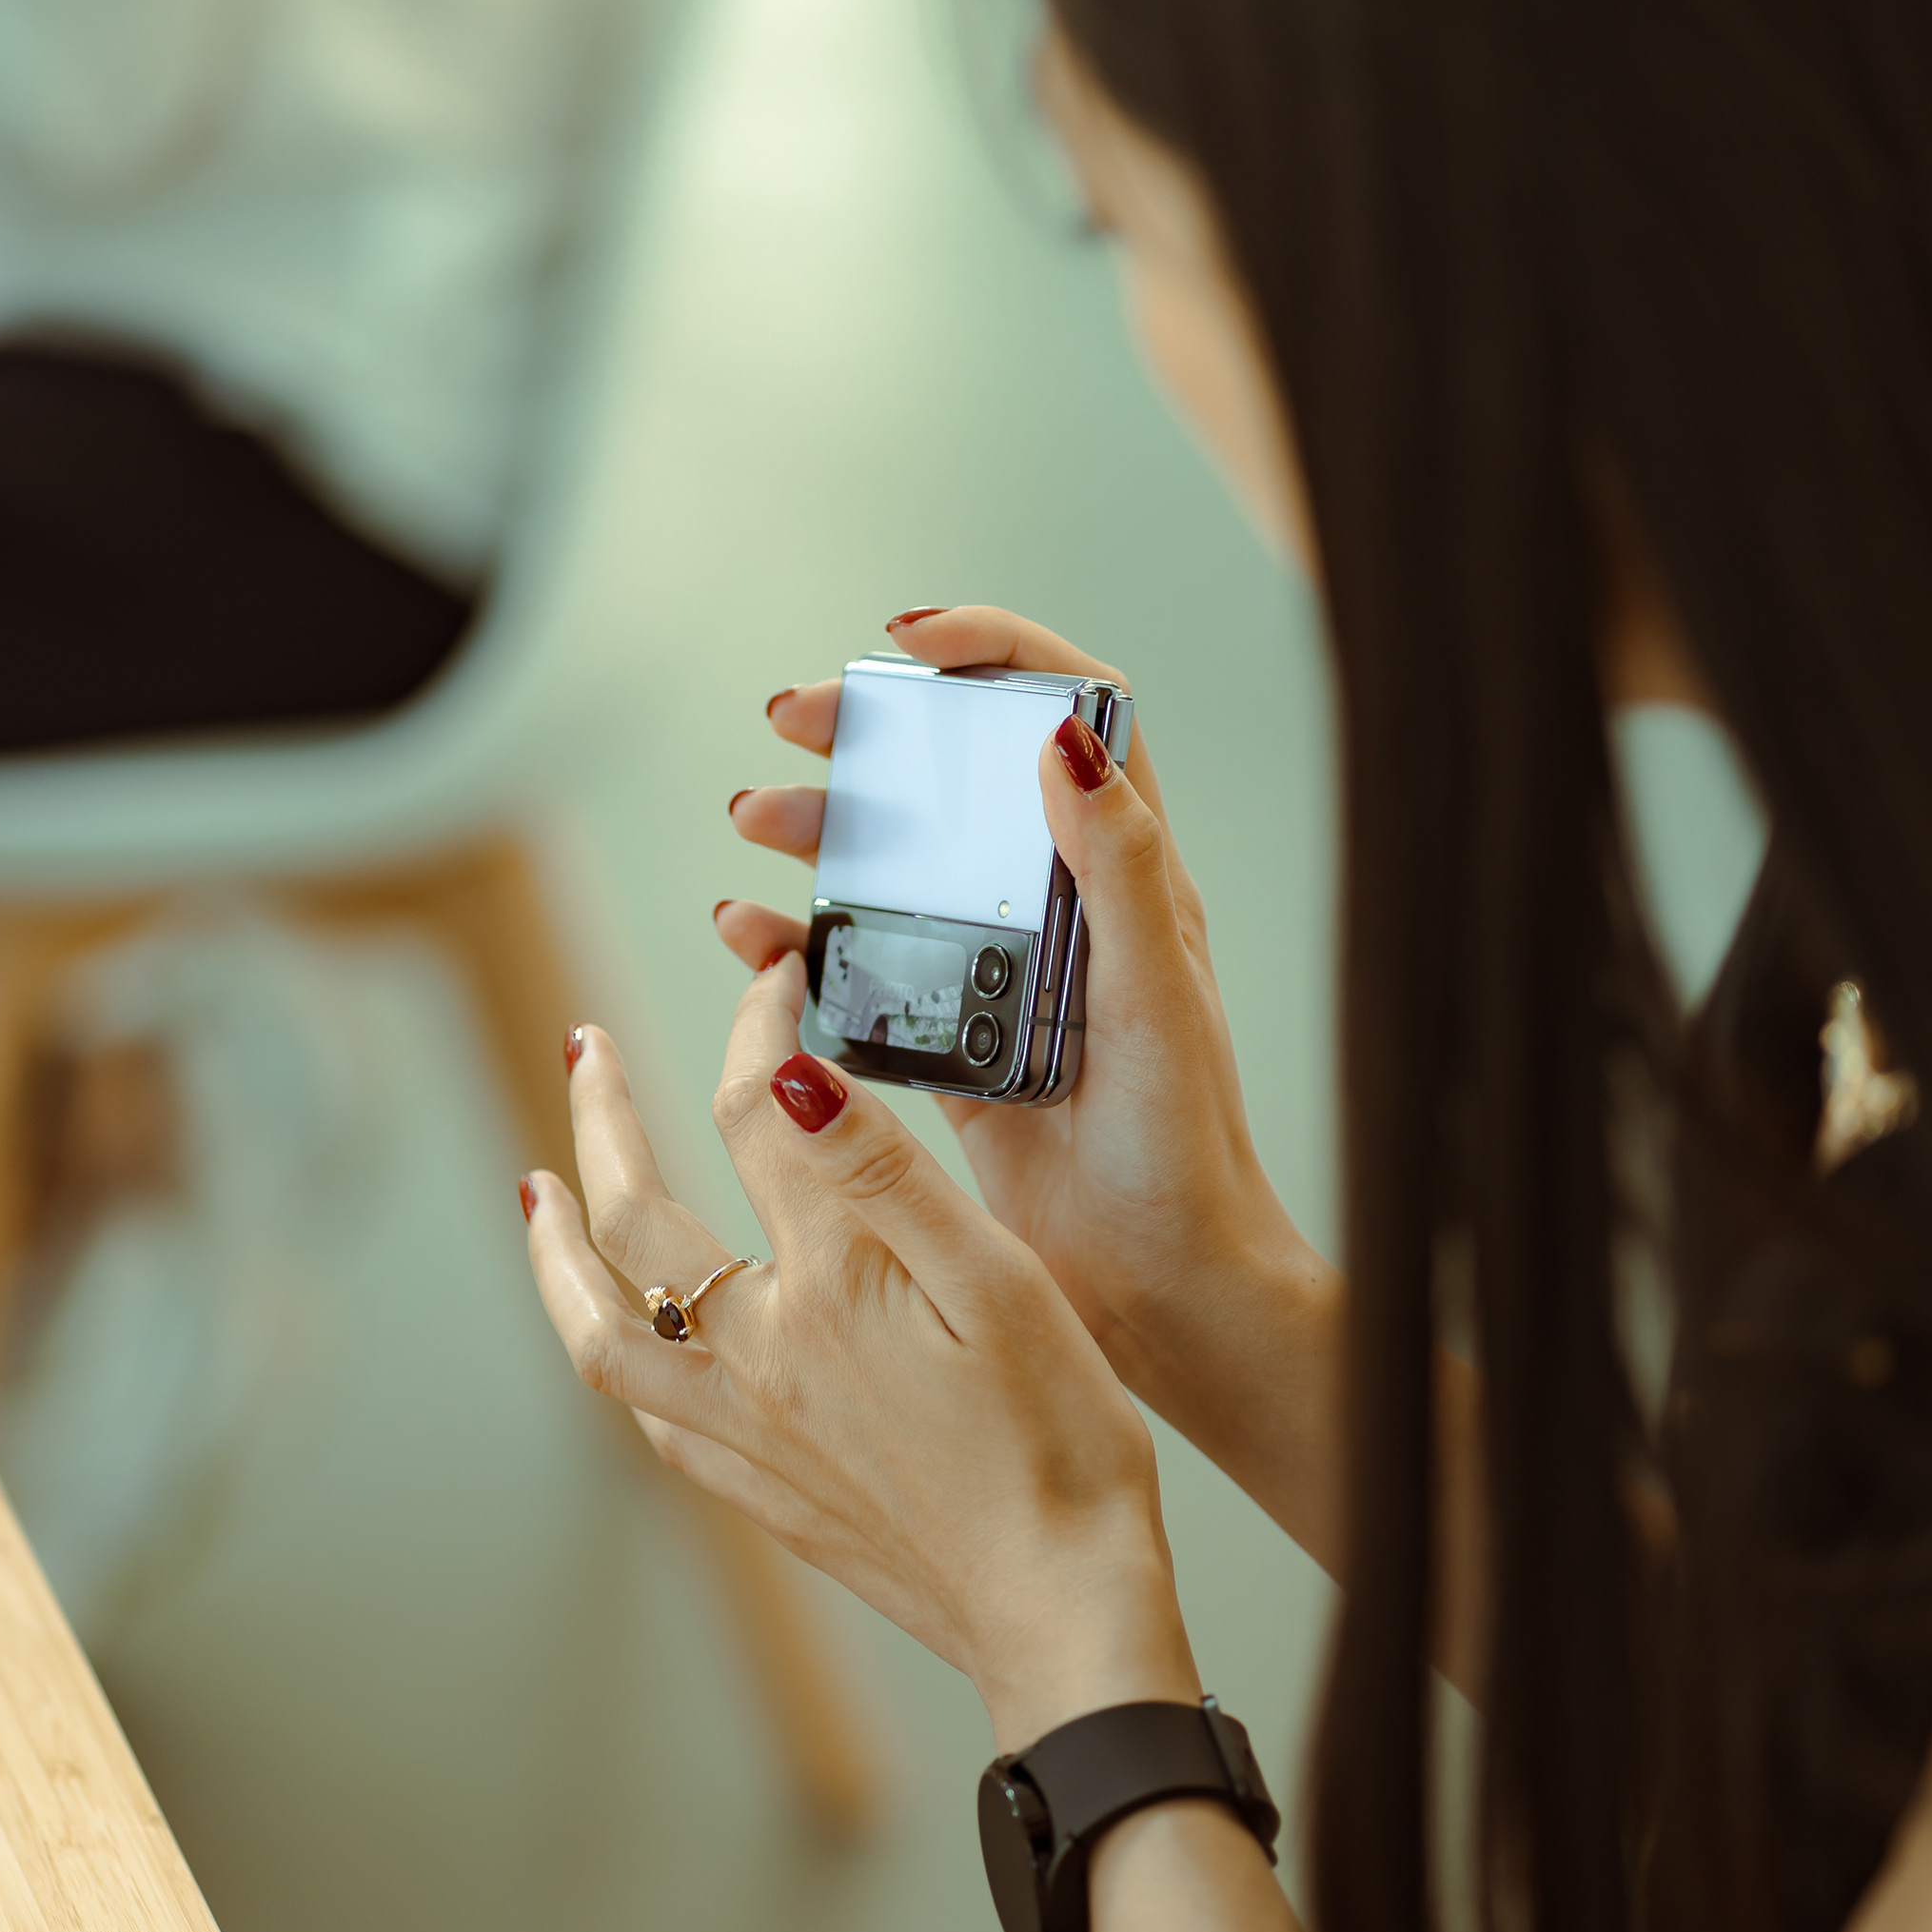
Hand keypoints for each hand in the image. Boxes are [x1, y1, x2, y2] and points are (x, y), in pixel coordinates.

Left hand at [520, 967, 1201, 1751]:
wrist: (1061, 1613)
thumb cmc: (1061, 1450)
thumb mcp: (1002, 1286)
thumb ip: (887, 1175)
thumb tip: (786, 1078)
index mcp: (826, 1287)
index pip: (753, 1116)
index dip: (754, 1025)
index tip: (775, 979)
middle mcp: (758, 1359)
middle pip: (634, 1219)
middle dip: (602, 1120)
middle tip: (585, 1046)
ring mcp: (747, 1433)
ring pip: (601, 1332)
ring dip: (556, 1253)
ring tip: (536, 1196)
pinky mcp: (763, 1491)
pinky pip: (646, 1414)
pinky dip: (610, 1352)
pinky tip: (619, 1336)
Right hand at [722, 607, 1330, 1448]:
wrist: (1162, 1289)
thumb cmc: (1185, 1152)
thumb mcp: (1156, 1001)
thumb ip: (1118, 871)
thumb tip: (1065, 739)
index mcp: (1127, 878)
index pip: (1076, 714)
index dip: (999, 655)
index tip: (910, 642)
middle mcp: (1063, 911)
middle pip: (960, 779)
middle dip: (874, 734)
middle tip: (791, 722)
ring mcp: (1002, 977)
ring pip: (899, 868)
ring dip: (822, 833)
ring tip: (753, 823)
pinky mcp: (953, 1048)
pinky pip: (864, 974)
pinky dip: (798, 945)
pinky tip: (746, 934)